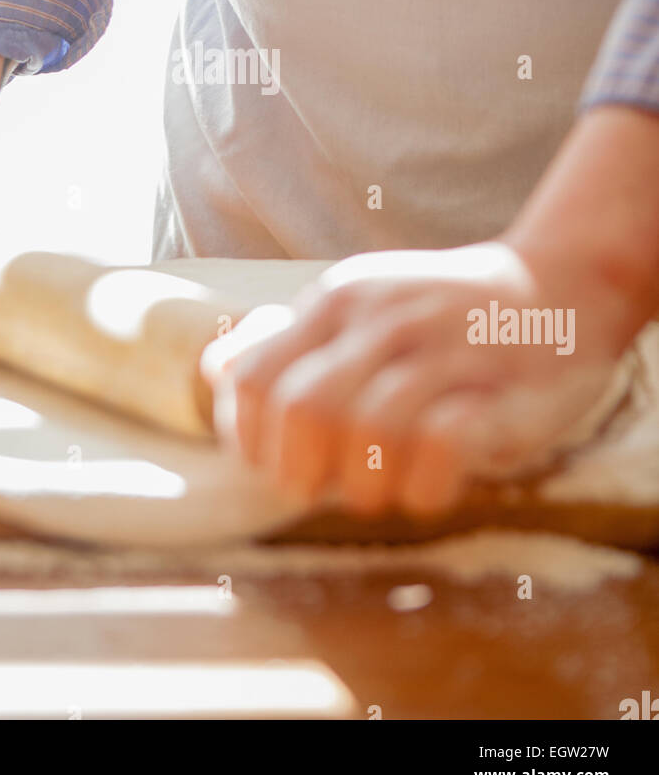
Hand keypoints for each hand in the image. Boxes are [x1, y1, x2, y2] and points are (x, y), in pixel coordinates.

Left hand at [201, 242, 629, 517]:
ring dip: (364, 486)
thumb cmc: (445, 313)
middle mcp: (383, 321)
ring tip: (381, 489)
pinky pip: (441, 447)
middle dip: (299, 469)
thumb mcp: (361, 305)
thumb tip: (214, 371)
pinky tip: (431, 485)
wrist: (560, 285)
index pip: (251, 377)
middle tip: (324, 487)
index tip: (276, 464)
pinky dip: (424, 486)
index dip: (248, 437)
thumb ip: (291, 342)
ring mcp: (442, 354)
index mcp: (339, 301)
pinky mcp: (498, 394)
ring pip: (368, 431)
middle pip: (302, 408)